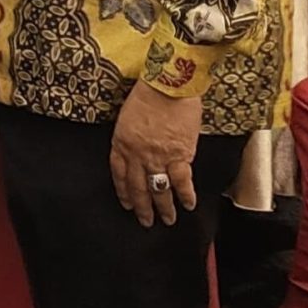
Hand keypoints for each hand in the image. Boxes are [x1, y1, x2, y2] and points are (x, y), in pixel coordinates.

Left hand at [111, 80, 203, 227]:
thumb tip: (141, 151)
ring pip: (158, 189)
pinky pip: (181, 181)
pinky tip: (188, 205)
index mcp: (122, 143)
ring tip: (168, 220)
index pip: (119, 175)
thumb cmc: (148, 94)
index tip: (127, 204)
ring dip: (164, 207)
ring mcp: (158, 157)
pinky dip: (185, 195)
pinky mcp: (179, 155)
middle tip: (146, 221)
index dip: (124, 192)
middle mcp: (137, 155)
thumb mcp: (129, 117)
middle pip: (138, 187)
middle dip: (142, 207)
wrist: (168, 85)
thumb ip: (131, 138)